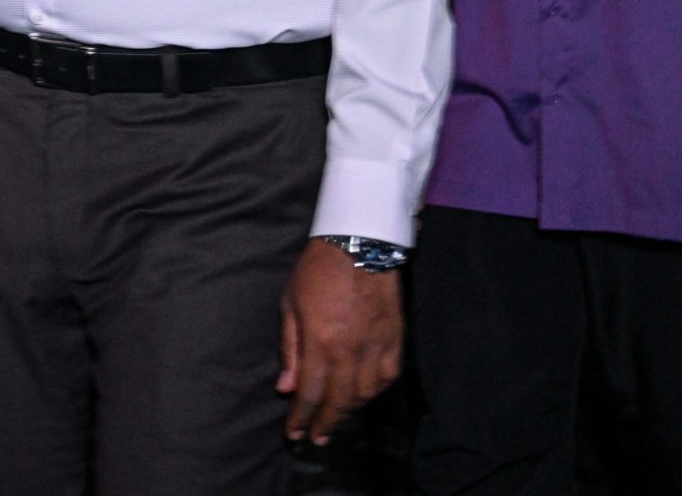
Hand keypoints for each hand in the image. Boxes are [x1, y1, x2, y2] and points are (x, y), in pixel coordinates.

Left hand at [277, 240, 401, 445]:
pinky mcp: (395, 340)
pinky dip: (374, 392)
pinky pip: (387, 378)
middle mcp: (349, 350)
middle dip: (325, 423)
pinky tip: (363, 395)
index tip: (294, 434)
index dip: (301, 418)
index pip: (309, 393)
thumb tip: (286, 388)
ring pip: (364, 394)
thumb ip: (290, 349)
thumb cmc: (316, 271)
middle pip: (338, 400)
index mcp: (320, 342)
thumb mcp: (290, 305)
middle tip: (316, 438)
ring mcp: (376, 346)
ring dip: (349, 410)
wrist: (358, 244)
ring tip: (335, 417)